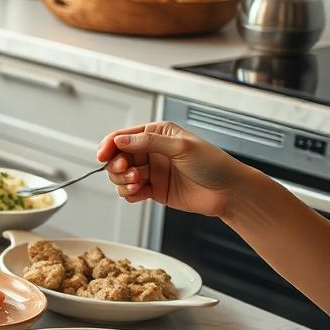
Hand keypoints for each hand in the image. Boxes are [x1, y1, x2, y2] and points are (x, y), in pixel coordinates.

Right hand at [96, 121, 253, 218]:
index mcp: (157, 134)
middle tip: (128, 172)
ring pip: (120, 176)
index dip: (109, 146)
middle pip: (117, 158)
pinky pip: (129, 192)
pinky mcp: (152, 189)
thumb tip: (120, 141)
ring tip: (140, 183)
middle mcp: (151, 152)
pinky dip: (130, 194)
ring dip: (124, 182)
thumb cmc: (213, 164)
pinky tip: (142, 193)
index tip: (102, 156)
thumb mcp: (180, 147)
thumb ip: (147, 143)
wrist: (228, 192)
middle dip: (118, 167)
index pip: (123, 137)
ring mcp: (151, 171)